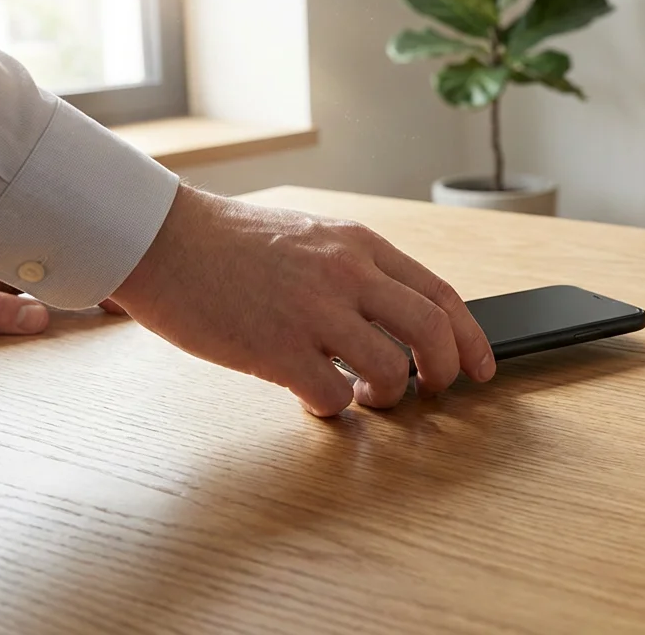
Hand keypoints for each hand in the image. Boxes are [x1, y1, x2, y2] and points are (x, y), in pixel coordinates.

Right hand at [110, 186, 495, 416]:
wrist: (163, 238)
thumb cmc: (231, 242)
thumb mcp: (312, 236)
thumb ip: (358, 271)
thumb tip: (399, 320)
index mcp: (361, 245)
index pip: (442, 295)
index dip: (471, 339)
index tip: (481, 369)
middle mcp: (348, 274)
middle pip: (433, 334)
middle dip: (444, 374)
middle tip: (431, 391)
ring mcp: (314, 312)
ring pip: (391, 371)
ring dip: (389, 397)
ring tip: (365, 397)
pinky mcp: (276, 349)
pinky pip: (332, 397)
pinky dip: (333, 408)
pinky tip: (315, 398)